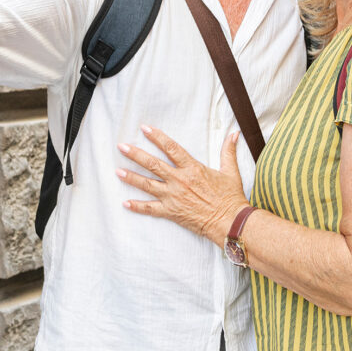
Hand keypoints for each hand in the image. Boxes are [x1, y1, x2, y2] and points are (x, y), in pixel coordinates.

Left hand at [117, 125, 249, 244]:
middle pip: (153, 165)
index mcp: (192, 168)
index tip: (145, 128)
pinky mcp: (171, 212)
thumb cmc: (231, 197)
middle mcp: (179, 181)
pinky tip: (125, 203)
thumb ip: (228, 151)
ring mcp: (173, 197)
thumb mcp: (230, 171)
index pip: (171, 148)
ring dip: (131, 178)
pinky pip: (151, 209)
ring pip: (148, 185)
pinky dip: (137, 206)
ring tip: (117, 171)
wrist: (229, 222)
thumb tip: (234, 134)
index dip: (157, 137)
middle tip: (121, 147)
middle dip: (136, 155)